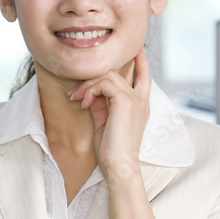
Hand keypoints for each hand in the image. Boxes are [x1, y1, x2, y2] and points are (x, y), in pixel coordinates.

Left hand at [67, 49, 151, 183]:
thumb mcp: (105, 122)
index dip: (140, 62)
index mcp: (140, 106)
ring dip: (88, 85)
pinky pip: (104, 83)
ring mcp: (135, 99)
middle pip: (116, 73)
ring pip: (107, 76)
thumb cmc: (111, 151)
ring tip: (78, 99)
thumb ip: (101, 104)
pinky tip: (84, 104)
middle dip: (92, 79)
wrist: (118, 167)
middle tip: (75, 94)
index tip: (134, 50)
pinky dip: (90, 91)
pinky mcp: (126, 101)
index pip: (144, 77)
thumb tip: (91, 92)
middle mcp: (141, 100)